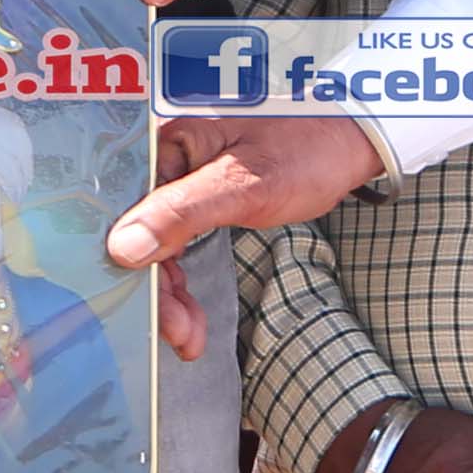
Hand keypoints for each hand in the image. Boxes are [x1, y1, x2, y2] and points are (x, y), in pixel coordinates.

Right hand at [100, 110, 383, 358]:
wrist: (349, 137)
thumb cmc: (305, 147)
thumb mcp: (244, 185)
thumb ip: (182, 213)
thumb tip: (123, 248)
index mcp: (163, 146)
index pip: (130, 216)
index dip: (140, 268)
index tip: (157, 313)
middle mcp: (162, 162)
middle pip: (140, 235)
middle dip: (160, 291)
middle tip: (182, 336)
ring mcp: (180, 181)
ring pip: (158, 245)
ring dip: (170, 291)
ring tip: (189, 333)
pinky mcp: (198, 196)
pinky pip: (177, 241)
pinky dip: (183, 275)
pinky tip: (188, 307)